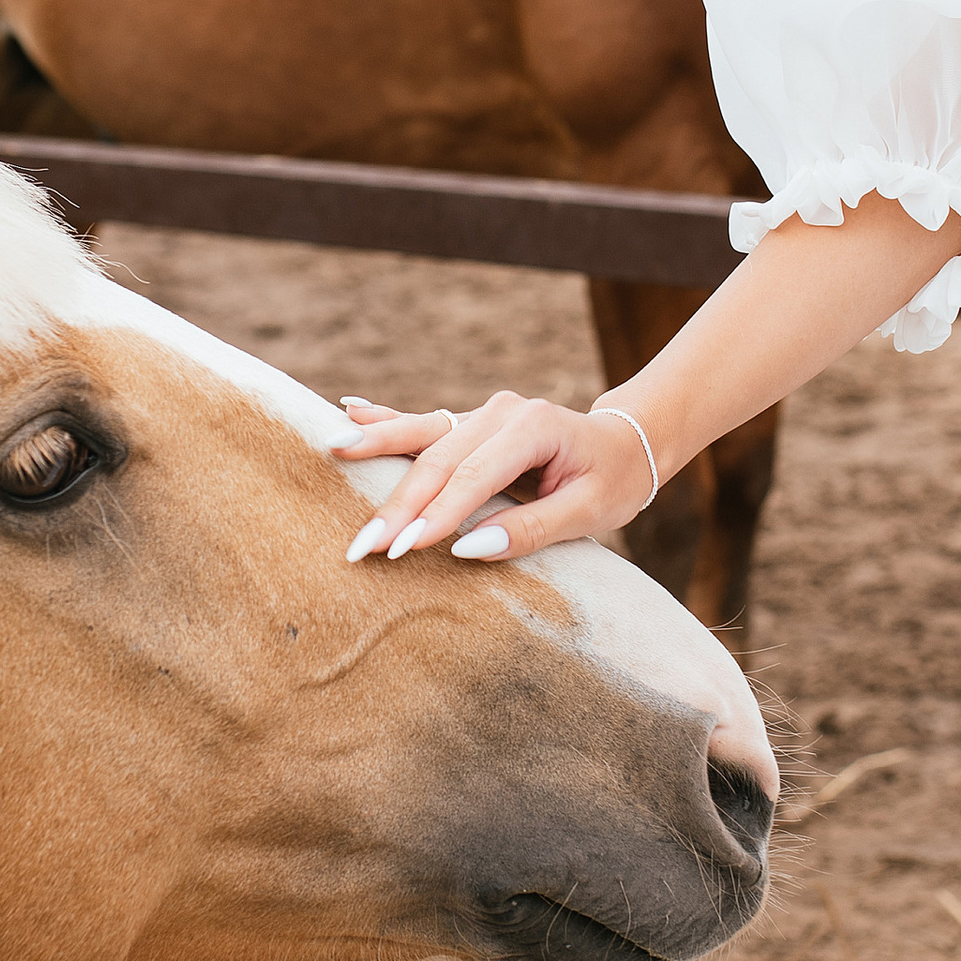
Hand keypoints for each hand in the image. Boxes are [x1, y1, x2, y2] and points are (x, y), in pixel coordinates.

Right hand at [332, 392, 659, 564]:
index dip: (436, 515)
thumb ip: (532, 529)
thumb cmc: (614, 481)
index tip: (401, 549)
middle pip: (438, 458)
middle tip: (358, 545)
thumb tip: (468, 549)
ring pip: (421, 435)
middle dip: (396, 502)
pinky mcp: (471, 424)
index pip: (474, 476)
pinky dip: (386, 419)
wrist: (628, 444)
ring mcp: (483, 413)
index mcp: (532, 427)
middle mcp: (500, 412)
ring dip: (376, 450)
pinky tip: (348, 410)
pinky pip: (423, 424)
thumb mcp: (589, 511)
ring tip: (332, 451)